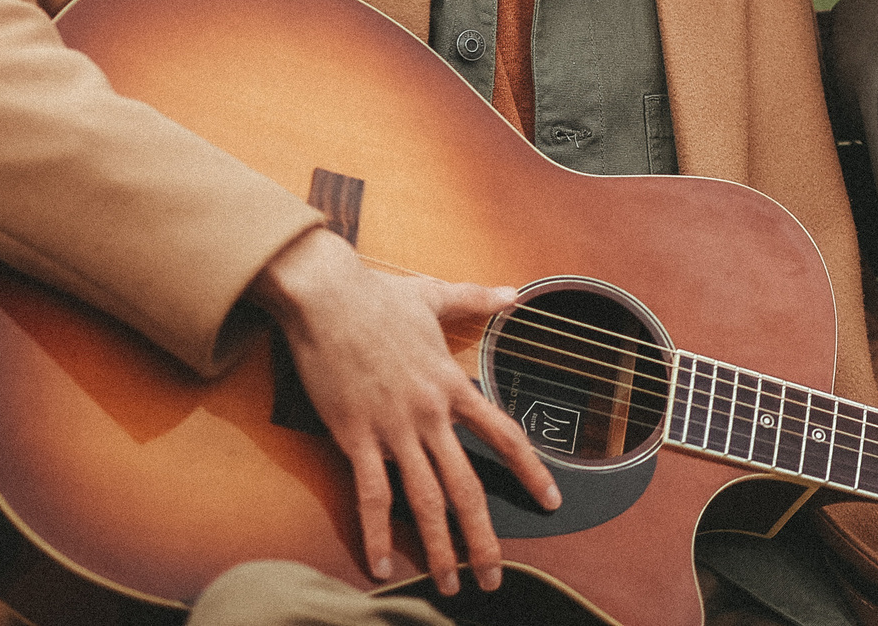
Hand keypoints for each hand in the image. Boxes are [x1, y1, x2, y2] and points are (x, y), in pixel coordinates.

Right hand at [248, 227, 559, 594]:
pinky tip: (382, 566)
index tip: (551, 501)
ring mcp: (393, 429)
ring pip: (424, 500)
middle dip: (483, 538)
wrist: (326, 298)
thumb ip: (477, 299)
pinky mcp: (355, 437)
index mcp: (452, 385)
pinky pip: (370, 494)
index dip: (531, 472)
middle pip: (467, 486)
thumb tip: (513, 293)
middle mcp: (430, 414)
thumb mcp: (434, 295)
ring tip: (449, 584)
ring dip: (439, 547)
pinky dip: (376, 533)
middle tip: (494, 577)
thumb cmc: (377, 296)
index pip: (505, 436)